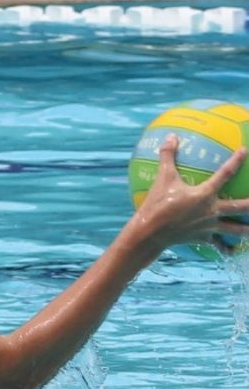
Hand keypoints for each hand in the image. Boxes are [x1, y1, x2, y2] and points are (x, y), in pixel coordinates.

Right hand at [135, 134, 248, 254]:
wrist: (150, 232)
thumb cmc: (157, 204)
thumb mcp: (162, 178)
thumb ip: (167, 156)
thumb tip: (171, 137)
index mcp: (205, 194)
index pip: (225, 174)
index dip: (236, 161)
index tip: (245, 151)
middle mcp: (212, 211)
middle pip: (242, 207)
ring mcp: (210, 226)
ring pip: (237, 229)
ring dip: (248, 229)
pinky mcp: (203, 238)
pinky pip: (218, 244)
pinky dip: (227, 248)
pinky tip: (233, 251)